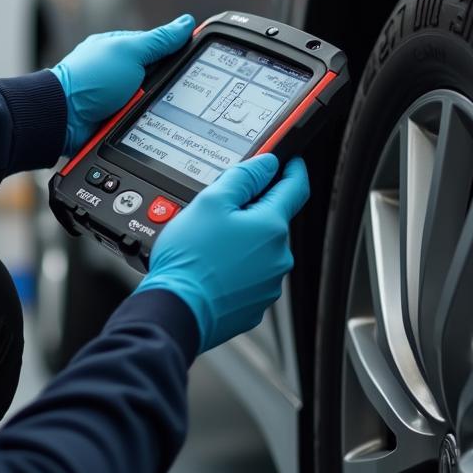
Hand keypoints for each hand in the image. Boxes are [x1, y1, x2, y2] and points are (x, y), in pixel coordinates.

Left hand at [51, 15, 194, 155]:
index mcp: (121, 49)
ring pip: (150, 103)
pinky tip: (133, 121)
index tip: (193, 62)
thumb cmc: (88, 79)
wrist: (62, 117)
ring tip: (137, 107)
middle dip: (161, 87)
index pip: (160, 49)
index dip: (176, 55)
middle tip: (152, 88)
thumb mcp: (130, 52)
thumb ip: (159, 40)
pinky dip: (139, 122)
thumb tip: (186, 23)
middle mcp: (119, 72)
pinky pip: (139, 120)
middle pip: (157, 79)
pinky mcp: (115, 118)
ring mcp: (116, 96)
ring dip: (148, 107)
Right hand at [135, 156, 309, 352]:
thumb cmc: (191, 260)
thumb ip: (243, 176)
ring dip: (241, 240)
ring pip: (259, 249)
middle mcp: (278, 257)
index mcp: (272, 227)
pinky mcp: (254, 304)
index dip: (292, 168)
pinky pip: (249, 275)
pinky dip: (234, 267)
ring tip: (207, 244)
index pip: (295, 188)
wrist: (177, 311)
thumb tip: (266, 163)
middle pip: (271, 220)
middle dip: (251, 210)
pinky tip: (210, 266)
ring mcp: (268, 283)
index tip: (290, 161)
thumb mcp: (211, 201)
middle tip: (219, 210)